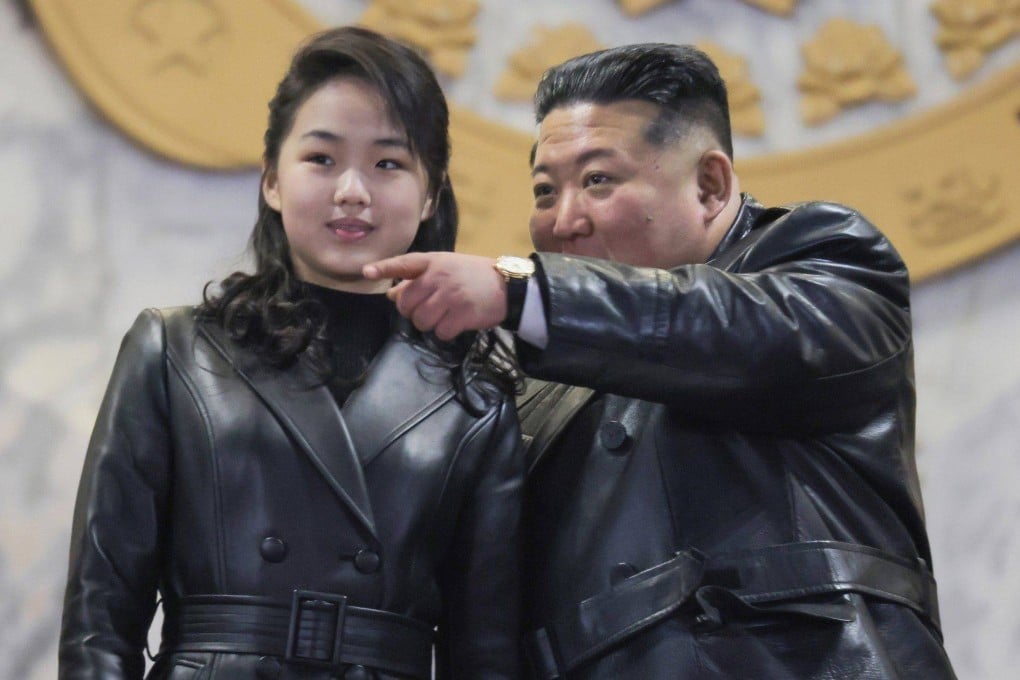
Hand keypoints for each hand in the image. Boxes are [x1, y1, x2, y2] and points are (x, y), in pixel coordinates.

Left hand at [363, 252, 506, 340]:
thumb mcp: (445, 270)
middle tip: (431, 308)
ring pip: (421, 321)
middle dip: (414, 312)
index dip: (384, 268)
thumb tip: (391, 295)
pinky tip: (457, 322)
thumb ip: (418, 280)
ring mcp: (451, 295)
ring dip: (430, 324)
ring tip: (445, 315)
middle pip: (407, 304)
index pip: (404, 264)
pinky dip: (446, 332)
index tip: (366, 272)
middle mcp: (440, 276)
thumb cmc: (473, 277)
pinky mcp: (462, 314)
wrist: (508, 287)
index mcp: (434, 262)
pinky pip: (440, 333)